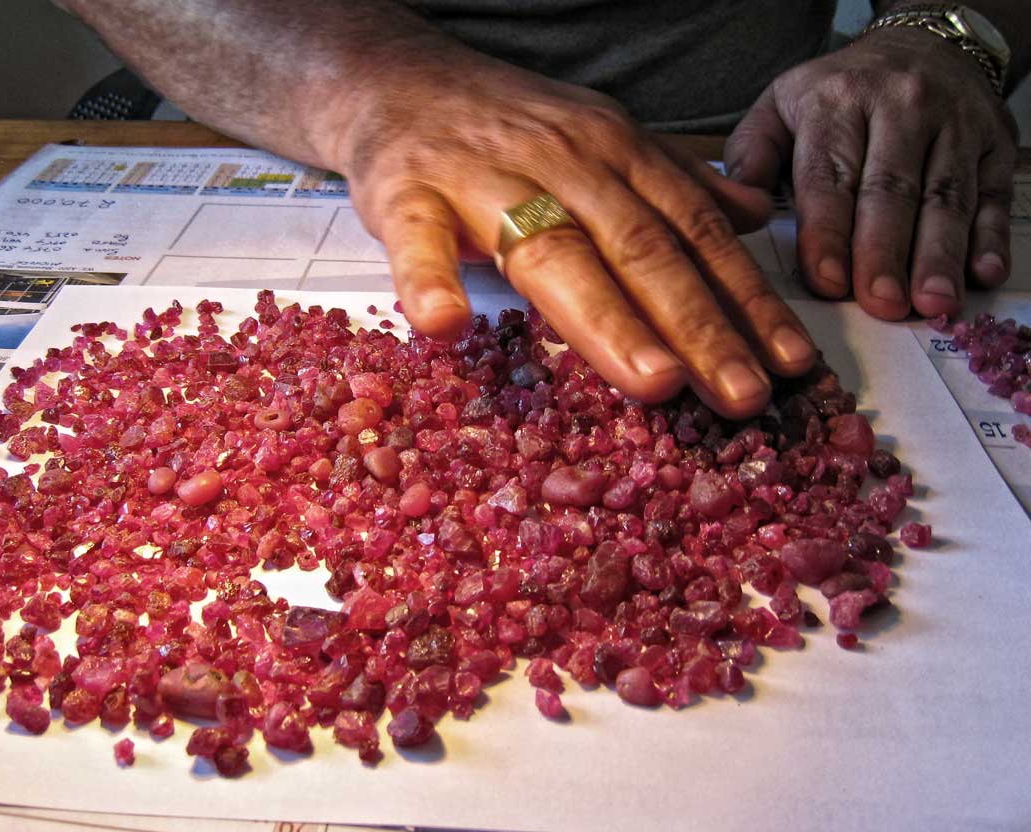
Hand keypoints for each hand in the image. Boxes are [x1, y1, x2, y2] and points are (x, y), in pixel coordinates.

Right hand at [330, 50, 817, 418]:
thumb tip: (754, 213)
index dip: (744, 296)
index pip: (692, 229)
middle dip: (699, 326)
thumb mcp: (600, 136)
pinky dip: (431, 280)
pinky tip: (447, 327)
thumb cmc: (503, 125)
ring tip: (653, 380)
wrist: (396, 80)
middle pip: (639, 250)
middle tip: (743, 396)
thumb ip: (673, 179)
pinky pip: (418, 240)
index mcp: (614, 152)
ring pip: (552, 252)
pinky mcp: (405, 195)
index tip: (790, 361)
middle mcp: (562, 162)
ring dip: (606, 319)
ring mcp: (482, 178)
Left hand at [725, 26, 1018, 319]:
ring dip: (940, 256)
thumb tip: (734, 207)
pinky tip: (983, 274)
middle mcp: (901, 109)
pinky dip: (991, 237)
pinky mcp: (996, 142)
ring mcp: (955, 124)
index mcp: (837, 104)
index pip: (829, 178)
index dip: (829, 234)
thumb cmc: (837, 95)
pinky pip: (994, 193)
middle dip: (886, 254)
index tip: (828, 282)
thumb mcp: (780, 106)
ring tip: (932, 303)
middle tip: (882, 305)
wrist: (919, 46)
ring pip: (947, 197)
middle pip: (892, 192)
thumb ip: (752, 155)